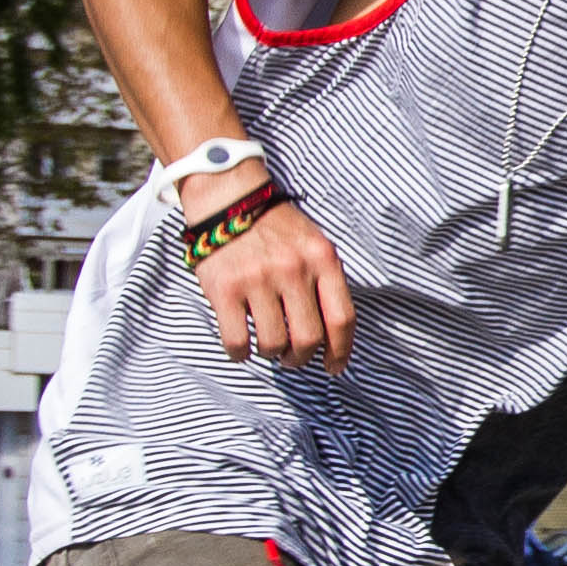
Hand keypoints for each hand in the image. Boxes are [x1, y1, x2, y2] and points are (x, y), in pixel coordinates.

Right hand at [191, 183, 352, 370]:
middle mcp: (293, 269)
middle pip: (308, 339)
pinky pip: (237, 341)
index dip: (341, 351)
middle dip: (301, 358)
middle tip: (293, 358)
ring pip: (273, 344)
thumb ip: (326, 282)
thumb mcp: (313, 244)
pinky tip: (242, 346)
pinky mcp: (224, 288)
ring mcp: (257, 279)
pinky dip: (241, 353)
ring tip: (268, 346)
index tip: (333, 367)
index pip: (342, 318)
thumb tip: (334, 337)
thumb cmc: (275, 228)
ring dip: (272, 354)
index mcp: (322, 259)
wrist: (228, 198)